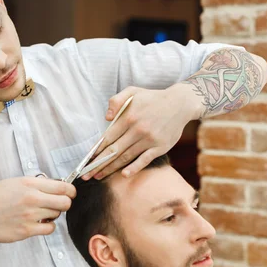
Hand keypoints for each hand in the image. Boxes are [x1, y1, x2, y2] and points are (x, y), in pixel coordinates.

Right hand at [0, 177, 75, 242]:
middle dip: (65, 203)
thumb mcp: (13, 182)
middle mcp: (32, 198)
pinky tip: (39, 222)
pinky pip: (50, 229)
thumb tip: (55, 186)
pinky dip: (47, 226)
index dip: (70, 191)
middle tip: (58, 204)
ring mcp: (30, 215)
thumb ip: (35, 184)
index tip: (70, 193)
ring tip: (41, 213)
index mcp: (29, 184)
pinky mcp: (27, 230)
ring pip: (57, 215)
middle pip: (65, 203)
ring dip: (53, 214)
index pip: (63, 187)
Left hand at [83, 83, 199, 179]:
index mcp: (128, 117)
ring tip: (98, 176)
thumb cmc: (152, 98)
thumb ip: (116, 100)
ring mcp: (149, 139)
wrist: (180, 103)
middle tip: (86, 174)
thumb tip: (106, 118)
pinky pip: (145, 160)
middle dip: (98, 164)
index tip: (86, 160)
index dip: (96, 151)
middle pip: (114, 150)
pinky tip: (124, 174)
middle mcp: (137, 129)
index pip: (107, 138)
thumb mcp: (132, 91)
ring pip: (126, 157)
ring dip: (111, 168)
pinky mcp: (160, 147)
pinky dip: (134, 168)